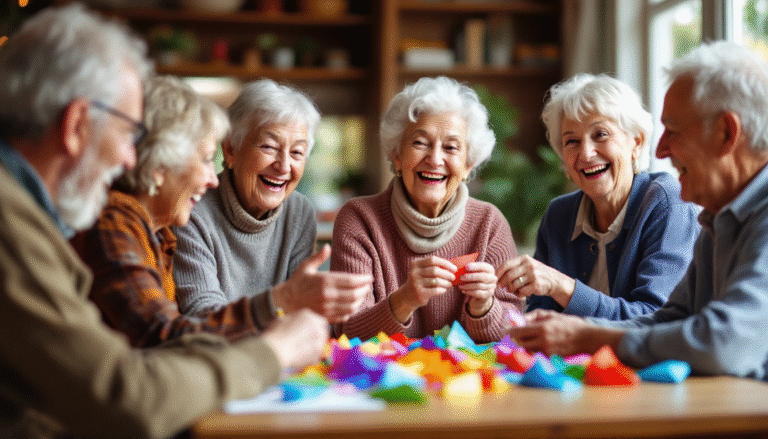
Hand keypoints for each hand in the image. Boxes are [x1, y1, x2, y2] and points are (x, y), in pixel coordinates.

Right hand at [261, 309, 328, 370]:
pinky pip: (318, 354)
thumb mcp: (283, 320)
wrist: (275, 350)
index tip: (310, 334)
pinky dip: (311, 357)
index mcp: (307, 314)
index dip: (315, 328)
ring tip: (301, 352)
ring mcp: (319, 337)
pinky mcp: (318, 351)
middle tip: (309, 344)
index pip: (319, 320)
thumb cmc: (275, 336)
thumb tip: (297, 324)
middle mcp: (316, 324)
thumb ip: (295, 320)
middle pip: (324, 330)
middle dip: (317, 336)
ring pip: (321, 342)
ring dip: (315, 347)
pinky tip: (300, 358)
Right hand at [272, 244, 371, 323]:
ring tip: (363, 294)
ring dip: (360, 300)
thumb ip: (318, 257)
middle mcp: (327, 295)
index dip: (363, 279)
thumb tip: (327, 246)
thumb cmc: (297, 282)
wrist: (285, 301)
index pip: (351, 281)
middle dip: (365, 290)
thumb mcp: (306, 266)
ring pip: (351, 306)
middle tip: (368, 286)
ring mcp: (327, 308)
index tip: (369, 277)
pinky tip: (353, 305)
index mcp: (324, 281)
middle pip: (354, 294)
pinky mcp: (325, 317)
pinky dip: (352, 311)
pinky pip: (344, 316)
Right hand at [388, 256, 456, 322]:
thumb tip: (453, 268)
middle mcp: (414, 272)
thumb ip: (433, 267)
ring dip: (446, 283)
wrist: (407, 296)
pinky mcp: (420, 293)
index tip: (454, 268)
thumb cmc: (420, 281)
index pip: (433, 260)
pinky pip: (436, 290)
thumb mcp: (422, 271)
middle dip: (447, 274)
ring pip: (437, 281)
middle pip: (435, 270)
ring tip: (449, 284)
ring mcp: (416, 283)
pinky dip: (442, 290)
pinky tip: (443, 290)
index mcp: (415, 264)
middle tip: (453, 277)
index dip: (445, 263)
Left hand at [457, 261, 496, 316]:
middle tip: (461, 277)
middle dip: (471, 277)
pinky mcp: (489, 294)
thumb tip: (460, 267)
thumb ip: (469, 269)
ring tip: (460, 286)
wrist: (480, 292)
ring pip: (479, 286)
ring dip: (468, 286)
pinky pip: (478, 293)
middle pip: (483, 277)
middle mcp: (493, 277)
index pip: (484, 266)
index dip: (475, 266)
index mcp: (490, 269)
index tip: (466, 267)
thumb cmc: (475, 279)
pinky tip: (463, 291)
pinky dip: (469, 292)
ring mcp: (492, 286)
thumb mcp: (473, 272)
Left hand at [496, 255, 575, 307]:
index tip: (494, 278)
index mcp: (524, 259)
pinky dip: (520, 294)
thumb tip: (496, 275)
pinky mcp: (536, 285)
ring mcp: (534, 275)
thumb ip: (513, 268)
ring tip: (514, 290)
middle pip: (509, 275)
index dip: (498, 272)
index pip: (506, 265)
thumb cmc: (535, 273)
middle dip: (503, 282)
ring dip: (512, 289)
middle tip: (500, 286)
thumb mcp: (526, 265)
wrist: (554, 280)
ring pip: (515, 284)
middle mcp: (529, 265)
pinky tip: (523, 293)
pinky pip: (522, 291)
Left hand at [509, 309, 623, 356]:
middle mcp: (543, 341)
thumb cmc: (570, 324)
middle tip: (515, 334)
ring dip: (524, 344)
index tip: (506, 329)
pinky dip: (533, 350)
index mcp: (542, 328)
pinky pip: (536, 354)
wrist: (586, 339)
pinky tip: (537, 344)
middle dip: (516, 338)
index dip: (510, 330)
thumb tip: (521, 318)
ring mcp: (546, 351)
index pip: (519, 331)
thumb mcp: (552, 315)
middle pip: (520, 342)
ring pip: (527, 349)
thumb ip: (535, 315)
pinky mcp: (551, 358)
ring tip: (528, 338)